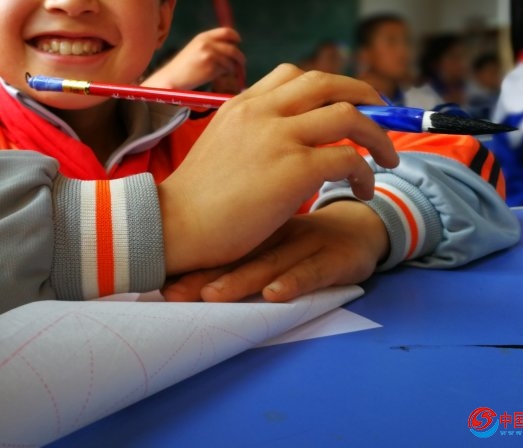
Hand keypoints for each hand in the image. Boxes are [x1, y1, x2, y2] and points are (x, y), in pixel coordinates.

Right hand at [142, 27, 244, 90]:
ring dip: (232, 68)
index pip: (226, 32)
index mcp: (203, 37)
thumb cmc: (183, 65)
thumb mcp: (195, 48)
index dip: (236, 37)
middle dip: (240, 57)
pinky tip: (217, 76)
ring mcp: (209, 56)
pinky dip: (225, 74)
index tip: (239, 43)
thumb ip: (211, 44)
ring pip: (230, 61)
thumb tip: (232, 47)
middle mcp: (207, 44)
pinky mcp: (211, 68)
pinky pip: (225, 70)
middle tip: (241, 63)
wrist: (172, 77)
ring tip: (226, 72)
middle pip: (233, 48)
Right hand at [159, 65, 398, 274]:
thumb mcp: (222, 146)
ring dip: (376, 134)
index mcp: (242, 104)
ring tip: (386, 158)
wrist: (174, 225)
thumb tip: (288, 142)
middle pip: (327, 83)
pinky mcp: (294, 170)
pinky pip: (348, 158)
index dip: (329, 86)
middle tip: (382, 115)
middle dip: (364, 94)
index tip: (346, 103)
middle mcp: (262, 111)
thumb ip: (253, 134)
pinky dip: (365, 172)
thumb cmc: (196, 199)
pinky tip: (362, 190)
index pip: (294, 75)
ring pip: (348, 114)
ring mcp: (279, 137)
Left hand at [162, 200, 388, 301]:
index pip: (222, 244)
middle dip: (204, 276)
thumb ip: (238, 249)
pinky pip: (314, 271)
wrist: (364, 226)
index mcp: (260, 226)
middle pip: (238, 254)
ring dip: (240, 281)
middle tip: (174, 293)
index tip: (159, 282)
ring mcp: (309, 243)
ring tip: (212, 296)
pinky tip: (275, 295)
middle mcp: (280, 233)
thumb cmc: (307, 239)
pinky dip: (294, 283)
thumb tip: (183, 273)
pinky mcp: (337, 258)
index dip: (191, 263)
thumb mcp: (272, 237)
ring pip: (271, 263)